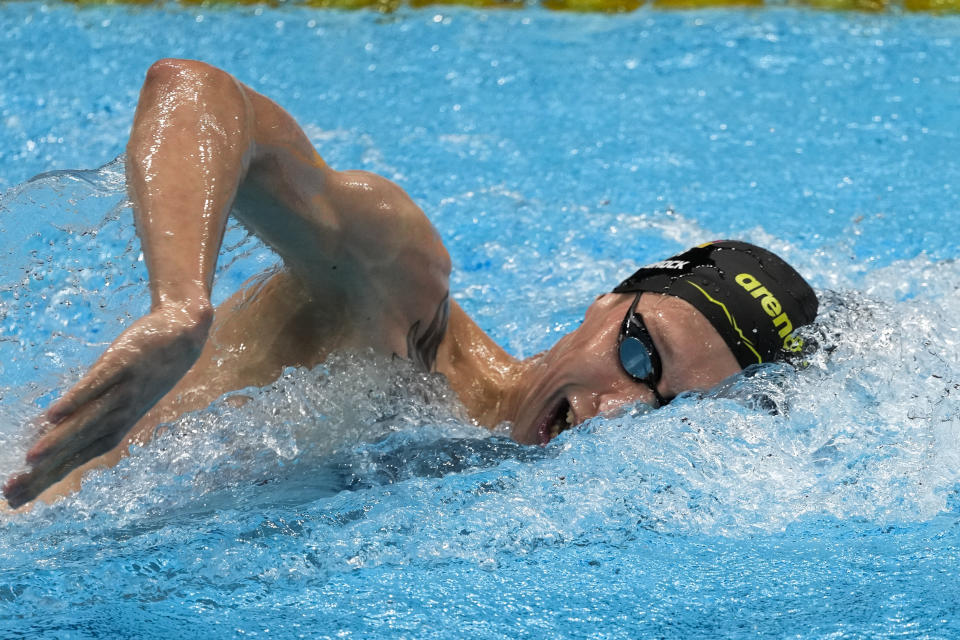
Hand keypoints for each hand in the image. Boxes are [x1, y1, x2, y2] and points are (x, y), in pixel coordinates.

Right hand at [3, 303, 211, 507]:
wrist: (183, 334)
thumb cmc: (144, 369)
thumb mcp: (114, 395)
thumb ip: (85, 412)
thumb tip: (47, 427)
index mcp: (115, 427)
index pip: (76, 459)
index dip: (47, 479)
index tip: (14, 500)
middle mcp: (119, 415)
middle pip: (77, 448)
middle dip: (46, 471)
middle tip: (11, 491)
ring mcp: (123, 391)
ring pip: (87, 421)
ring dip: (59, 441)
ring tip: (30, 459)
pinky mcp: (124, 364)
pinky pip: (98, 384)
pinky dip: (77, 399)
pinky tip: (53, 414)